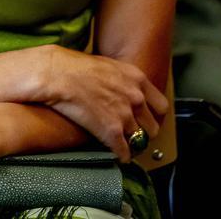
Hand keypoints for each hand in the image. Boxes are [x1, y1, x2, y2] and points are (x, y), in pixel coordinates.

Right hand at [42, 47, 167, 162]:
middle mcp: (136, 98)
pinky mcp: (112, 132)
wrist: (59, 74)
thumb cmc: (76, 66)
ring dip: (130, 144)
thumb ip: (121, 80)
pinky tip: (115, 154)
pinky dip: (120, 156)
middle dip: (143, 132)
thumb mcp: (108, 65)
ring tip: (123, 145)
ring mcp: (125, 116)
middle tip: (133, 133)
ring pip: (139, 141)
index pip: (161, 106)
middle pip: (152, 127)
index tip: (146, 119)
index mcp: (137, 79)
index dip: (153, 115)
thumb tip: (120, 89)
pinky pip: (124, 153)